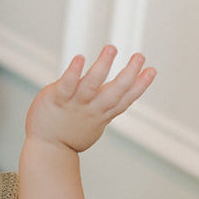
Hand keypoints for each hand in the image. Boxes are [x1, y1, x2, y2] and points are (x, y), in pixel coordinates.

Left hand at [26, 47, 155, 153]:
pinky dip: (73, 72)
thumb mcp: (95, 121)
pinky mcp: (56, 99)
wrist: (47, 149)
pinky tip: (80, 58)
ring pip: (91, 85)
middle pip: (114, 92)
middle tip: (139, 56)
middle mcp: (91, 108)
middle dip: (129, 74)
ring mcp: (74, 104)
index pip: (125, 99)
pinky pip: (66, 85)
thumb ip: (107, 105)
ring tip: (111, 49)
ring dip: (103, 66)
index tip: (152, 70)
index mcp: (102, 113)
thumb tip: (121, 91)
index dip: (140, 86)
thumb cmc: (70, 133)